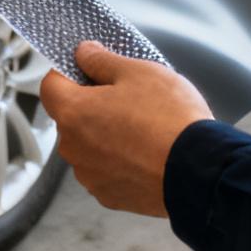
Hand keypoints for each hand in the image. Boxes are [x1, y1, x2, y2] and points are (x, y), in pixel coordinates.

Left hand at [38, 41, 211, 217]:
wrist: (200, 172)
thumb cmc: (170, 120)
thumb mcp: (138, 72)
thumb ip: (102, 60)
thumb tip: (84, 53)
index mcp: (73, 113)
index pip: (50, 85)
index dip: (68, 72)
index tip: (89, 68)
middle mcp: (73, 149)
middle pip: (71, 116)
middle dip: (93, 104)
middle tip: (128, 96)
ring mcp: (91, 176)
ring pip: (90, 145)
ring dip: (106, 134)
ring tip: (144, 127)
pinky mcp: (110, 196)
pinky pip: (107, 169)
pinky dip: (120, 160)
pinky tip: (147, 151)